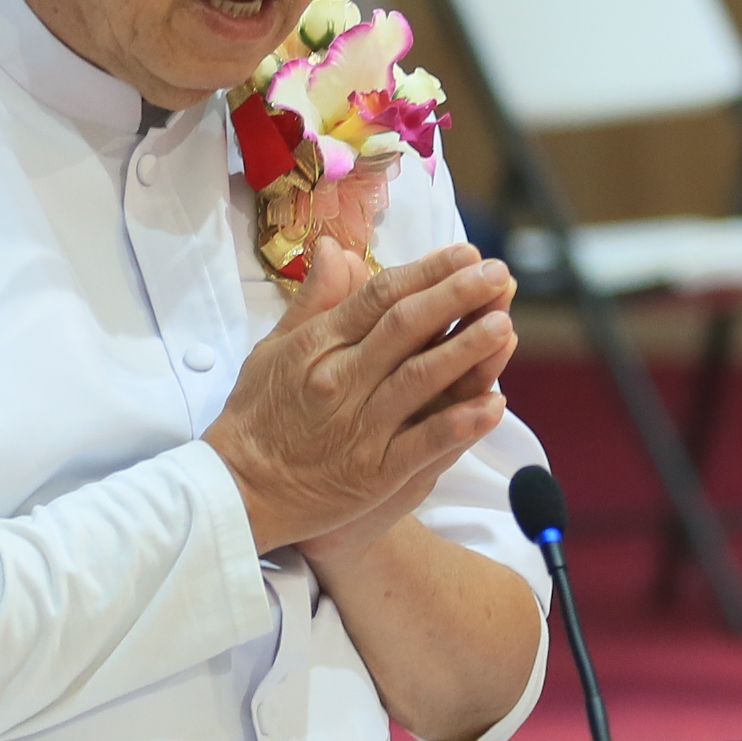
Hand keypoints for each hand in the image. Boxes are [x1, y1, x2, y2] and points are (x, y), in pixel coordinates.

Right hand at [288, 240, 513, 577]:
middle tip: (496, 272)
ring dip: (465, 350)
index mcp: (316, 347)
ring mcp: (358, 428)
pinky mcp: (374, 473)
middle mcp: (339, 382)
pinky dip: (460, 424)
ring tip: (504, 322)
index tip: (463, 253)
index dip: (425, 272)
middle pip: (405, 328)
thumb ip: (313, 300)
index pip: (378, 297)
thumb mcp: (273, 349)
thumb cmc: (256, 417)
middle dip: (455, 296)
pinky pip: (424, 444)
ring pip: (419, 380)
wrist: (237, 493)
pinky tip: (495, 403)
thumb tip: (336, 247)